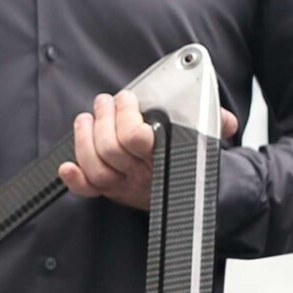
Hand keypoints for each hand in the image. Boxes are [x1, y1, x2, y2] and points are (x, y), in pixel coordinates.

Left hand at [58, 90, 239, 210]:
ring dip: (84, 137)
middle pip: (110, 149)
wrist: (188, 193)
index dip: (126, 118)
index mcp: (162, 159)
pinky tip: (67, 166)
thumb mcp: (207, 139)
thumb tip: (225, 120)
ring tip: (89, 117)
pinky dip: (74, 179)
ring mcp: (123, 186)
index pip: (136, 140)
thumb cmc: (189, 158)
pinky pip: (88, 191)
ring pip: (94, 166)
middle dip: (104, 119)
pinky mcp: (109, 191)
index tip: (129, 100)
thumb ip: (216, 125)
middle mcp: (141, 176)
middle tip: (108, 101)